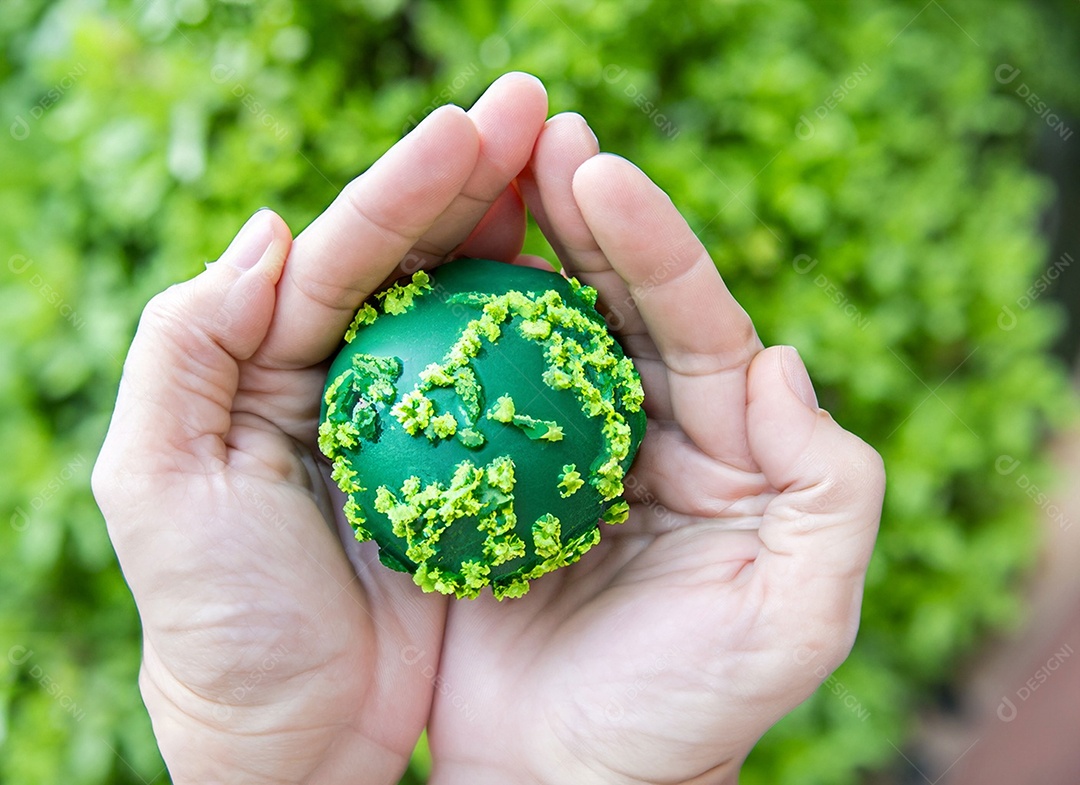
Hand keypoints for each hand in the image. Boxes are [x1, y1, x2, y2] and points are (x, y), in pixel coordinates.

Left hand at [92, 73, 549, 782]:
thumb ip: (184, 348)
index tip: (475, 126)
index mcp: (269, 363)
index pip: (344, 254)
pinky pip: (517, 388)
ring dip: (521, 235)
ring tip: (576, 169)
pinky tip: (590, 290)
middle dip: (473, 179)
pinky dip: (550, 334)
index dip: (405, 186)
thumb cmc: (222, 623)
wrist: (297, 739)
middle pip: (414, 258)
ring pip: (472, 307)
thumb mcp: (159, 485)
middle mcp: (345, 375)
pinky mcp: (472, 471)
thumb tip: (268, 233)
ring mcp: (417, 421)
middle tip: (542, 111)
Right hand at [425, 115, 884, 782]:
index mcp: (723, 443)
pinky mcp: (490, 476)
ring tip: (471, 171)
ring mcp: (561, 447)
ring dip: (508, 249)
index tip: (595, 171)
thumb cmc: (687, 712)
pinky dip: (444, 330)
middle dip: (577, 213)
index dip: (652, 242)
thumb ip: (830, 490)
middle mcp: (645, 430)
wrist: (569, 782)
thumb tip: (781, 363)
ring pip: (537, 329)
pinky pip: (468, 387)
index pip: (695, 320)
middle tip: (532, 132)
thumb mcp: (798, 619)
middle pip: (613, 302)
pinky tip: (413, 275)